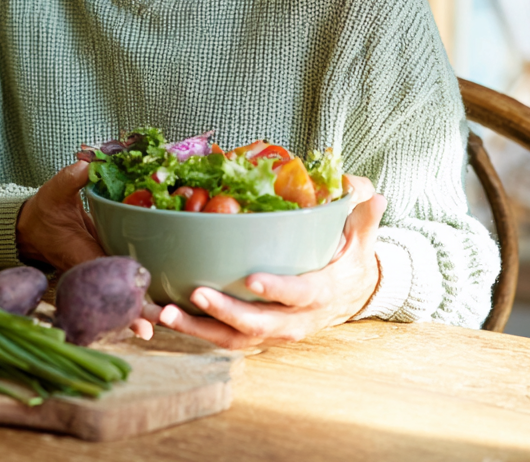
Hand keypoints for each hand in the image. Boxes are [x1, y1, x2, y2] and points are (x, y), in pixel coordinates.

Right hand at [16, 163, 155, 339]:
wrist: (34, 227)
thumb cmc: (44, 211)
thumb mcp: (55, 191)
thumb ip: (71, 178)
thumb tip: (88, 164)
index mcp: (81, 254)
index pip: (106, 277)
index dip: (124, 293)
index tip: (143, 308)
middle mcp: (94, 268)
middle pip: (118, 294)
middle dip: (138, 310)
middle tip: (162, 320)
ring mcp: (102, 269)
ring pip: (123, 292)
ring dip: (143, 306)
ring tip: (167, 318)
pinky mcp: (107, 263)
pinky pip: (124, 279)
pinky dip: (140, 291)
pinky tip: (161, 301)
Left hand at [141, 176, 385, 348]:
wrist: (350, 295)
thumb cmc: (350, 257)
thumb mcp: (362, 233)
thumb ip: (362, 210)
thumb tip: (366, 189)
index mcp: (321, 292)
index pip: (299, 294)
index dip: (277, 290)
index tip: (251, 279)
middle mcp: (295, 319)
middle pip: (258, 325)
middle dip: (225, 313)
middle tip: (194, 294)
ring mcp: (273, 332)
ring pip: (234, 339)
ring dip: (197, 329)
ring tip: (165, 313)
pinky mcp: (255, 335)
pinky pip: (222, 339)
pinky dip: (193, 331)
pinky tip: (163, 315)